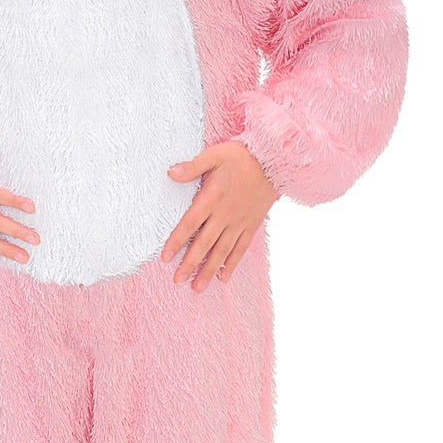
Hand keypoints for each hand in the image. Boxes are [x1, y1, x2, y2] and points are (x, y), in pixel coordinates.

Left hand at [161, 141, 278, 291]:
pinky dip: (232, 263)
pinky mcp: (252, 224)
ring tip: (197, 287)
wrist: (277, 161)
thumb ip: (193, 166)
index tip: (165, 258)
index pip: (190, 224)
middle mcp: (225, 215)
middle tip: (178, 280)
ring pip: (222, 251)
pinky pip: (241, 248)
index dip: (177, 241)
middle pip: (204, 243)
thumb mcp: (215, 154)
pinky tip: (224, 277)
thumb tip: (170, 173)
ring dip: (209, 270)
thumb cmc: (243, 156)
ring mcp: (240, 222)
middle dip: (190, 263)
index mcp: (212, 198)